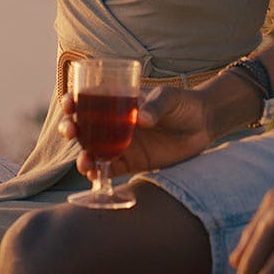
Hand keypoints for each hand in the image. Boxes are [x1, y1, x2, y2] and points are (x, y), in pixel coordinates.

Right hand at [59, 86, 216, 176]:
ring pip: (91, 150)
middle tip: (71, 131)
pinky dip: (98, 174)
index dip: (72, 101)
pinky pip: (109, 169)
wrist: (203, 125)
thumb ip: (156, 105)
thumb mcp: (169, 97)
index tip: (69, 104)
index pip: (87, 99)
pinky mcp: (131, 163)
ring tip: (84, 161)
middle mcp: (113, 123)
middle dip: (70, 129)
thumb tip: (143, 119)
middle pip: (82, 127)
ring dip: (82, 156)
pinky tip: (95, 176)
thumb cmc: (183, 104)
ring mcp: (121, 144)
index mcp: (117, 101)